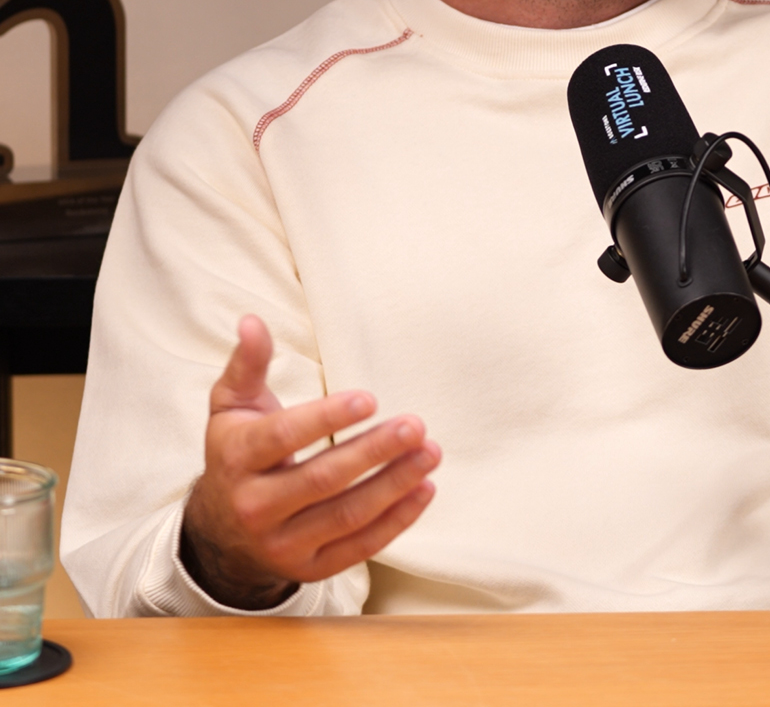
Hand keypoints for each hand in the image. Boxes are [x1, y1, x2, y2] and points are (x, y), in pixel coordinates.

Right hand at [180, 314, 439, 609]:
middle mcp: (255, 506)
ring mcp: (282, 544)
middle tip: (416, 425)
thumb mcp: (231, 407)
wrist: (218, 531)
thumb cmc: (237, 453)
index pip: (284, 437)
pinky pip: (359, 547)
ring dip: (394, 484)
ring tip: (430, 452)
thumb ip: (247, 364)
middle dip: (375, 450)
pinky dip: (397, 521)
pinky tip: (425, 489)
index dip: (328, 418)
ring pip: (346, 515)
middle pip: (323, 479)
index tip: (371, 398)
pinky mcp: (309, 568)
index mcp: (237, 458)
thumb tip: (253, 321)